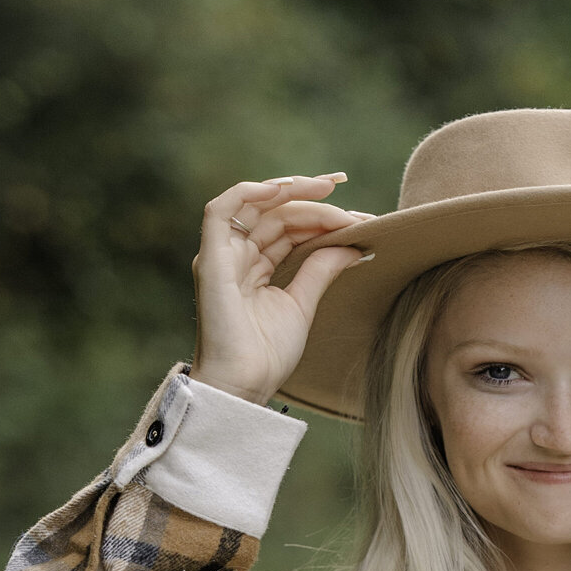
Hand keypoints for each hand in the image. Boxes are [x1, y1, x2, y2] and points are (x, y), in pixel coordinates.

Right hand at [192, 172, 375, 404]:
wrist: (245, 384)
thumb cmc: (267, 354)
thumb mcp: (303, 303)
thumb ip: (321, 269)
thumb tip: (355, 243)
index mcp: (255, 268)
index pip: (289, 228)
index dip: (321, 215)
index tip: (359, 215)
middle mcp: (236, 257)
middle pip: (276, 214)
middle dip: (311, 198)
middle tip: (344, 186)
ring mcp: (221, 256)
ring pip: (257, 207)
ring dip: (292, 193)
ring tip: (328, 187)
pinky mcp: (211, 259)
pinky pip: (220, 210)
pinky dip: (249, 192)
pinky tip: (283, 188)